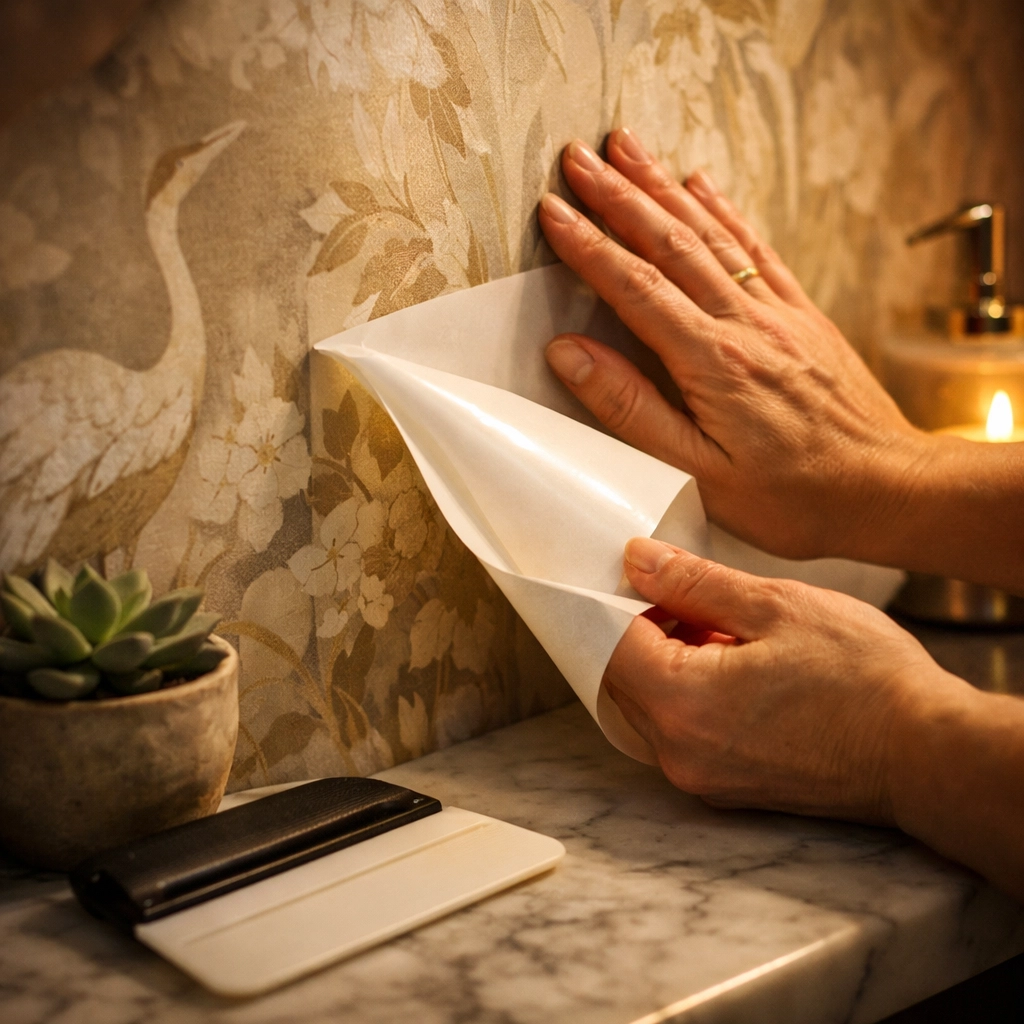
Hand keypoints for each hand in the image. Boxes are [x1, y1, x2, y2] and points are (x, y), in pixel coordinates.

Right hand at [537, 129, 934, 562]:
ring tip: (626, 147)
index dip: (588, 246)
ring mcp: (779, 314)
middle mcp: (746, 324)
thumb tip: (570, 355)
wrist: (887, 488)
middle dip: (618, 196)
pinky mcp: (803, 316)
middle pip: (670, 244)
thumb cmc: (791, 497)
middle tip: (578, 159)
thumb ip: (632, 410)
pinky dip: (724, 211)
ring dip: (663, 188)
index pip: (635, 288)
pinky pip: (757, 249)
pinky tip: (702, 184)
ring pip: (711, 234)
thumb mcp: (698, 472)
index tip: (553, 211)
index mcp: (712, 363)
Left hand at [605, 537, 958, 822]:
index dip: (614, 599)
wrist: (929, 754)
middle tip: (686, 594)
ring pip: (650, 704)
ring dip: (668, 661)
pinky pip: (680, 730)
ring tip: (721, 628)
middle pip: (622, 676)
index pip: (607, 642)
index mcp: (680, 702)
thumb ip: (694, 582)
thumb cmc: (864, 679)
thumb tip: (637, 559)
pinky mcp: (724, 787)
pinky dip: (689, 693)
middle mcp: (677, 751)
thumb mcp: (777, 605)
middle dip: (641, 629)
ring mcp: (700, 776)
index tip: (635, 572)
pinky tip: (735, 665)